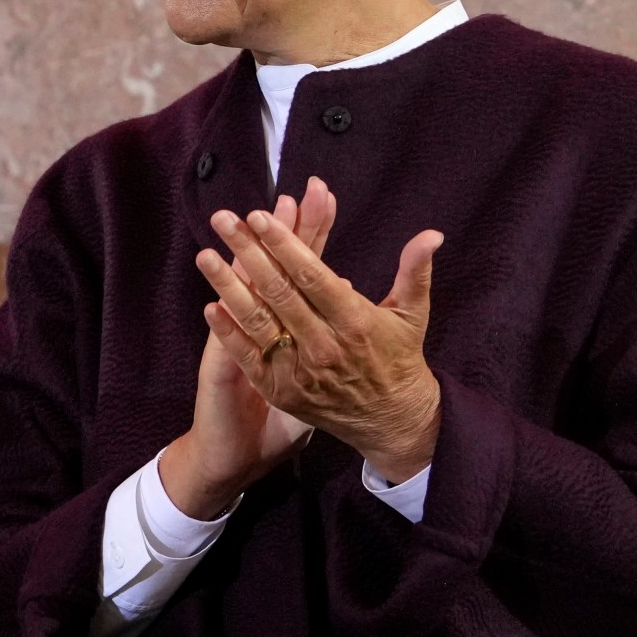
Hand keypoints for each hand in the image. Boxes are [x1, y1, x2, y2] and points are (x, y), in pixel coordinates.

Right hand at [162, 182, 336, 517]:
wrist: (238, 447)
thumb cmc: (285, 411)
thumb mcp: (316, 369)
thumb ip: (333, 333)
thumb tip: (355, 287)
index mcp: (287, 317)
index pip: (303, 263)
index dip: (310, 231)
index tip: (320, 194)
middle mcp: (261, 321)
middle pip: (275, 269)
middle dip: (284, 233)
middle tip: (292, 194)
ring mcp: (242, 342)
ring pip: (247, 296)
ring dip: (244, 265)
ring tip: (247, 229)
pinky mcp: (227, 373)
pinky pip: (227, 348)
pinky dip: (224, 328)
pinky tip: (218, 305)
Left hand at [197, 198, 441, 482]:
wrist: (390, 421)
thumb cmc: (399, 359)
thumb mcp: (411, 315)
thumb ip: (415, 272)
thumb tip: (432, 234)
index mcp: (355, 321)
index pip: (312, 275)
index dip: (285, 244)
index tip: (259, 216)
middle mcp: (324, 344)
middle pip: (279, 291)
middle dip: (248, 252)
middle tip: (222, 219)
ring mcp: (300, 369)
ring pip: (258, 321)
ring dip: (227, 286)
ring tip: (204, 255)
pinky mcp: (282, 390)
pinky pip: (250, 357)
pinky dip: (228, 332)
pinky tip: (210, 306)